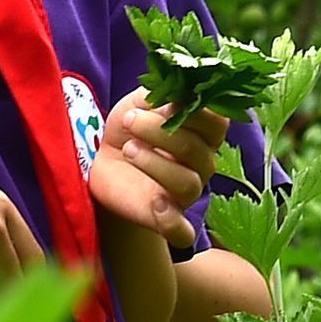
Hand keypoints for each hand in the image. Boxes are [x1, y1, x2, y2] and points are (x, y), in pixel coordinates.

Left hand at [92, 89, 224, 241]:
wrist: (103, 161)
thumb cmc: (130, 128)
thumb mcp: (142, 102)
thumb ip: (163, 93)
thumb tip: (180, 90)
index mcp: (203, 133)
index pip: (217, 122)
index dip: (193, 110)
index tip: (162, 102)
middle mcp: (202, 164)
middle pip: (196, 150)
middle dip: (160, 132)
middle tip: (129, 121)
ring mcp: (186, 193)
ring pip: (187, 183)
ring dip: (154, 163)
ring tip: (128, 150)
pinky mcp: (166, 219)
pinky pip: (182, 231)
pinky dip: (172, 221)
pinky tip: (155, 203)